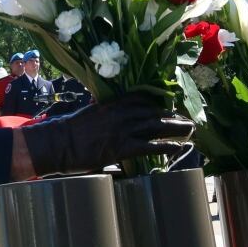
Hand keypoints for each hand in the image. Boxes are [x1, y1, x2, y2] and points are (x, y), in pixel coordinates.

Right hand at [21, 95, 194, 175]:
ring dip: (176, 128)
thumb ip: (103, 112)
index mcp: (111, 104)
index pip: (141, 98)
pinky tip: (177, 147)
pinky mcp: (121, 148)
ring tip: (190, 130)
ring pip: (156, 126)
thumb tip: (110, 113)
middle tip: (187, 119)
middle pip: (153, 112)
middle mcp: (120, 114)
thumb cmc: (68, 131)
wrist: (57, 143)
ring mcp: (122, 130)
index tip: (169, 104)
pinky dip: (166, 146)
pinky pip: (150, 146)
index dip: (158, 102)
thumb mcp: (88, 114)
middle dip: (172, 115)